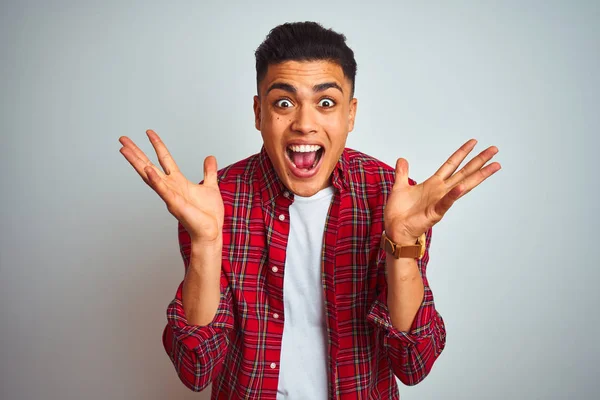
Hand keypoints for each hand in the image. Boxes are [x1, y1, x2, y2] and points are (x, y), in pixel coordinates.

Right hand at [119, 130, 223, 244]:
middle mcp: (170, 187)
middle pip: (149, 165)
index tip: (149, 132)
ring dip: (137, 163)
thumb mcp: (210, 187)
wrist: (211, 232)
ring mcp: (170, 195)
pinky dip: (155, 180)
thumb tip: (210, 157)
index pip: (165, 159)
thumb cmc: (208, 215)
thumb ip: (209, 172)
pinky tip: (148, 169)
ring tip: (125, 150)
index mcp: (178, 182)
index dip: (157, 145)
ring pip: (149, 176)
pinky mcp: (175, 204)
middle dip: (136, 152)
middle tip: (123, 139)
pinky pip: (163, 190)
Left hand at [384, 139, 500, 243]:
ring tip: (492, 166)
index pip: (451, 164)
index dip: (462, 153)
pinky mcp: (435, 213)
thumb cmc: (399, 213)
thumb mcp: (400, 187)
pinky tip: (461, 187)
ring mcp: (440, 202)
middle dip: (479, 161)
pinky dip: (453, 195)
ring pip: (463, 185)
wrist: (395, 230)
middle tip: (494, 149)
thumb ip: (402, 173)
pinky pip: (446, 202)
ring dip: (478, 175)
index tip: (474, 142)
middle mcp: (440, 191)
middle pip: (464, 172)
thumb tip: (402, 159)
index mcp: (433, 184)